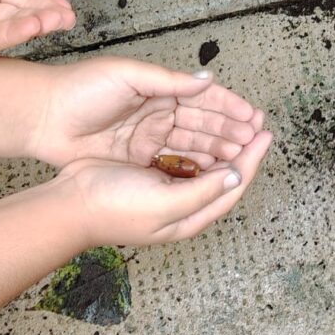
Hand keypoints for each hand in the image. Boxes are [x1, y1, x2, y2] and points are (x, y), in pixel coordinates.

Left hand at [30, 58, 264, 169]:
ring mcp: (149, 138)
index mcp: (159, 89)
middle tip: (254, 141)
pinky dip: (195, 167)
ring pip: (193, 145)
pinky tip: (213, 173)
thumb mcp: (127, 76)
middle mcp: (159, 113)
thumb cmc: (81, 89)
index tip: (252, 117)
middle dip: (231, 131)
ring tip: (241, 158)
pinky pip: (173, 163)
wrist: (41, 117)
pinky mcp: (137, 159)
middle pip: (204, 123)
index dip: (229, 107)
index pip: (203, 98)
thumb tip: (207, 80)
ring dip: (218, 150)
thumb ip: (168, 81)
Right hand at [56, 128, 271, 246]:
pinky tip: (202, 124)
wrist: (68, 203)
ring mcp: (166, 189)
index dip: (251, 159)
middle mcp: (184, 204)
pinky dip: (195, 139)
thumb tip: (237, 174)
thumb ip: (204, 191)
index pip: (233, 185)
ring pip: (204, 162)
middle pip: (223, 173)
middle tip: (256, 121)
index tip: (265, 134)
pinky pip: (182, 154)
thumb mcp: (166, 203)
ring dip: (220, 140)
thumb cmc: (115, 208)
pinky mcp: (150, 173)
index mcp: (191, 216)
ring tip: (237, 119)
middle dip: (241, 147)